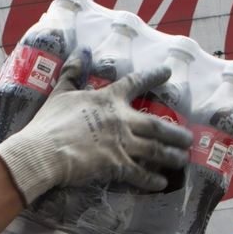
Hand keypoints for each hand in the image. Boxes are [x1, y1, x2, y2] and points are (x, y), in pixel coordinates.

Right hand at [0, 56, 192, 204]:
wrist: (44, 151)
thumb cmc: (49, 122)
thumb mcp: (60, 92)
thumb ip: (73, 72)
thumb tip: (81, 50)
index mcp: (108, 99)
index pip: (135, 82)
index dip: (154, 76)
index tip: (168, 72)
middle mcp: (121, 120)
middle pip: (157, 125)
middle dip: (176, 132)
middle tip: (189, 138)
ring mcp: (122, 144)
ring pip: (157, 150)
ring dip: (172, 155)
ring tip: (183, 160)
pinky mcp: (118, 166)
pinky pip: (141, 174)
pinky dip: (153, 180)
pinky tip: (161, 183)